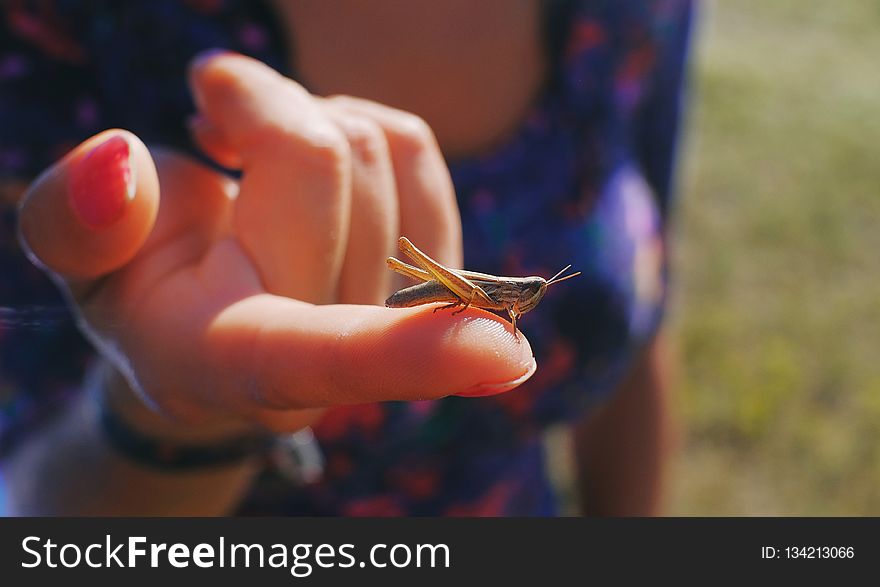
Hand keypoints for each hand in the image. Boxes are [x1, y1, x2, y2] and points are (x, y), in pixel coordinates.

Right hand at [17, 52, 535, 438]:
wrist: (203, 324)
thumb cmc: (141, 294)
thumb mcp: (84, 264)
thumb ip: (75, 225)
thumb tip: (120, 164)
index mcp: (239, 363)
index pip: (324, 356)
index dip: (409, 352)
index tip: (505, 355)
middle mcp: (339, 355)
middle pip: (332, 163)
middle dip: (257, 107)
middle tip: (211, 121)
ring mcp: (395, 313)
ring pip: (383, 146)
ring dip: (302, 119)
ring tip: (251, 155)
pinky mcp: (435, 266)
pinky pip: (412, 149)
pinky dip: (351, 127)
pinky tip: (308, 167)